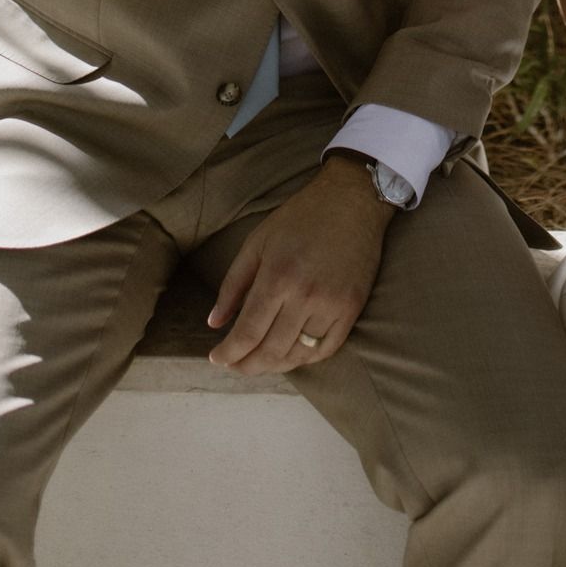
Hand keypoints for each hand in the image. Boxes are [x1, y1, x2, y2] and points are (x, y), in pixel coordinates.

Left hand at [206, 155, 393, 374]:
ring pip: (298, 355)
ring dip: (274, 366)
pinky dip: (305, 359)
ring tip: (258, 362)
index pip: (248, 333)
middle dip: (247, 365)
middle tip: (234, 365)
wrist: (352, 200)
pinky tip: (290, 355)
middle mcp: (305, 296)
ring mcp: (332, 305)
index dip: (228, 353)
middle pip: (271, 351)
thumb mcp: (257, 242)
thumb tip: (214, 322)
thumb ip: (233, 284)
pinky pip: (326, 349)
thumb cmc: (300, 217)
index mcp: (277, 276)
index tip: (216, 358)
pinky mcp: (352, 309)